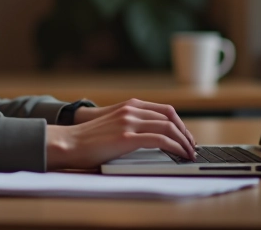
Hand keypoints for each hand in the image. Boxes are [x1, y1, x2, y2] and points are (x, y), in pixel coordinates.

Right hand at [46, 99, 195, 169]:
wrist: (69, 142)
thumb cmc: (89, 138)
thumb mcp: (114, 123)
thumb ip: (132, 124)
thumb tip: (152, 136)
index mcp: (130, 105)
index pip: (166, 110)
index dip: (181, 124)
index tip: (186, 137)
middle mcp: (132, 110)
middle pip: (171, 117)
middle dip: (186, 133)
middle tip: (191, 147)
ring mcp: (129, 122)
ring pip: (169, 127)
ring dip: (183, 141)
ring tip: (188, 154)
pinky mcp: (126, 137)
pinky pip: (160, 139)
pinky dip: (174, 147)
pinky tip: (178, 155)